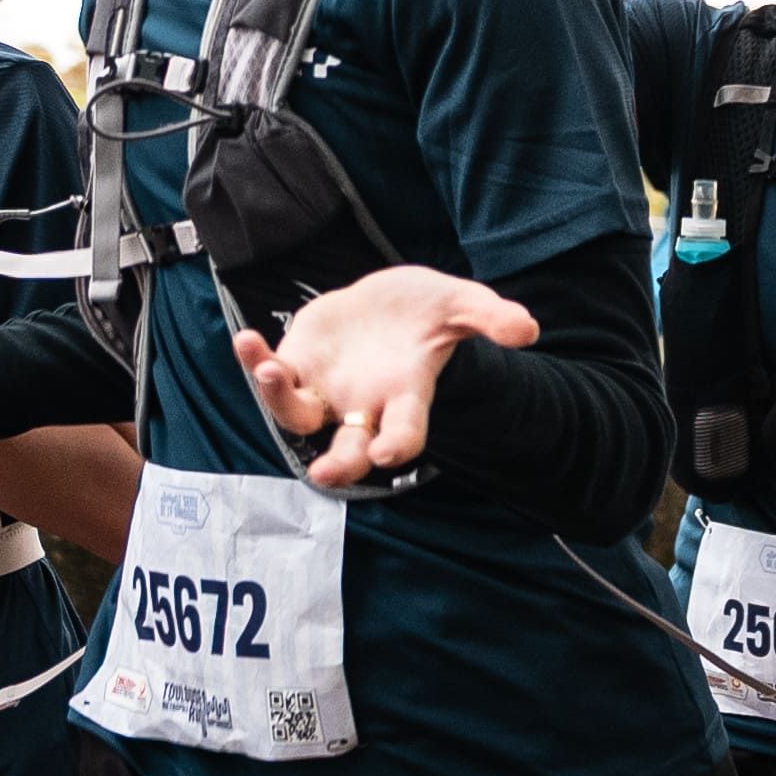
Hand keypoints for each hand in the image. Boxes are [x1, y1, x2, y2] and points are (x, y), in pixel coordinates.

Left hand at [232, 264, 536, 485]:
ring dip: (278, 400)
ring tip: (270, 371)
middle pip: (348, 450)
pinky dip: (255, 361)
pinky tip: (247, 341)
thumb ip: (489, 316)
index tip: (387, 454)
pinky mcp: (297, 364)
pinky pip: (271, 374)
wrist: (385, 302)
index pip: (405, 432)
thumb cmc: (425, 310)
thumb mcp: (459, 303)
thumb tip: (529, 330)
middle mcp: (362, 405)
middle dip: (339, 465)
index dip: (398, 446)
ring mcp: (325, 389)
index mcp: (405, 395)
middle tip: (326, 473)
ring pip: (297, 416)